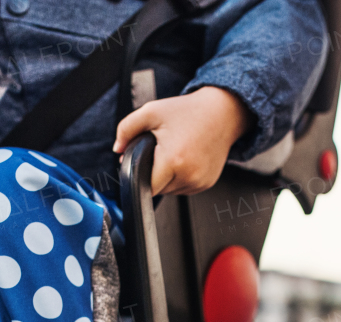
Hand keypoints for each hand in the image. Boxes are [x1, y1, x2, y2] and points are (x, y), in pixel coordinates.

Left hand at [113, 86, 252, 195]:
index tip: (140, 163)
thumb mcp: (151, 112)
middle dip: (154, 174)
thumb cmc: (188, 111)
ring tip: (174, 153)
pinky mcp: (207, 184)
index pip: (147, 186)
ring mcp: (199, 182)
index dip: (139, 175)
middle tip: (160, 151)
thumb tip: (117, 149)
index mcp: (173, 160)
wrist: (223, 113)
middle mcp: (189, 175)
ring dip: (167, 178)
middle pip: (158, 189)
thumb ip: (126, 129)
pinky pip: (185, 188)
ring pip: (171, 191)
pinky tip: (185, 159)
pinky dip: (181, 178)